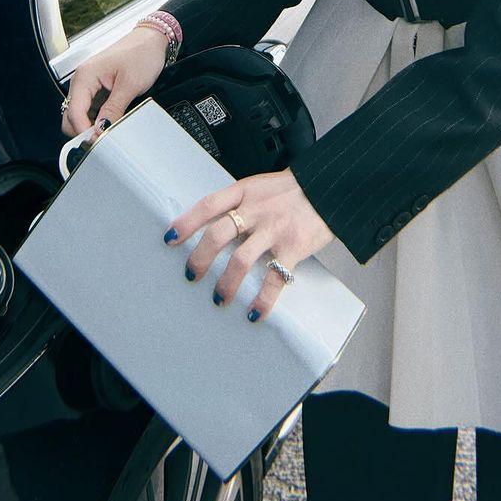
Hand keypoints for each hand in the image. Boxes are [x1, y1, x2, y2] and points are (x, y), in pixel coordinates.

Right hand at [61, 28, 168, 139]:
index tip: (98, 143)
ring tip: (110, 132)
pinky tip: (112, 123)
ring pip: (80, 116)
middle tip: (103, 140)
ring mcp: (89, 86)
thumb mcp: (130, 84)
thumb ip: (113, 109)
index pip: (74, 112)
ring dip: (91, 126)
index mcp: (85, 76)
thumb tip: (101, 130)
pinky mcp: (98, 90)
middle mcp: (82, 81)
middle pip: (70, 116)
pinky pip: (91, 111)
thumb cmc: (141, 53)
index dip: (84, 131)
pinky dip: (98, 120)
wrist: (152, 39)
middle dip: (83, 131)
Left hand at [164, 169, 334, 320]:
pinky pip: (274, 278)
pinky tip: (255, 313)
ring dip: (225, 284)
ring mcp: (274, 229)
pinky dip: (263, 299)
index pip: (208, 205)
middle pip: (218, 234)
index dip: (187, 222)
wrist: (330, 188)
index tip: (170, 238)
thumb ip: (240, 204)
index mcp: (245, 192)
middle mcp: (256, 210)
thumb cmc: (293, 190)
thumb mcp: (261, 187)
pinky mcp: (293, 247)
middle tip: (191, 275)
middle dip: (199, 259)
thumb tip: (215, 228)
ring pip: (241, 260)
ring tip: (219, 298)